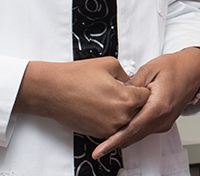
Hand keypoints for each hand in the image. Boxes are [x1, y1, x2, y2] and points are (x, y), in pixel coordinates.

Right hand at [15, 57, 150, 137]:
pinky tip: (99, 107)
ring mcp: (110, 128)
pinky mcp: (99, 134)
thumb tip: (130, 82)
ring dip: (122, 111)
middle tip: (118, 91)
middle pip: (138, 110)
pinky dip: (110, 119)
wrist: (52, 91)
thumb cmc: (75, 77)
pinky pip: (113, 127)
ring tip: (106, 98)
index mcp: (127, 99)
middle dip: (132, 101)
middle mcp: (121, 117)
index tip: (133, 86)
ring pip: (126, 120)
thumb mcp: (109, 64)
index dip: (140, 88)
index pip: (147, 96)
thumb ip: (126, 74)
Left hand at [92, 48, 199, 157]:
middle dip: (115, 141)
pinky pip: (144, 130)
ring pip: (138, 135)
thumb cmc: (174, 67)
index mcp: (158, 106)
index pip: (132, 128)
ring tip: (107, 132)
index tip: (101, 150)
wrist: (192, 70)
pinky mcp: (164, 123)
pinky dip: (132, 130)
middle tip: (98, 146)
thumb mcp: (148, 69)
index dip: (114, 141)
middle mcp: (163, 119)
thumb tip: (116, 96)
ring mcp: (164, 123)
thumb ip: (131, 86)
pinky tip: (122, 123)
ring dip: (123, 135)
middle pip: (134, 136)